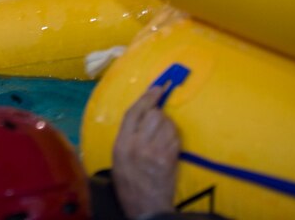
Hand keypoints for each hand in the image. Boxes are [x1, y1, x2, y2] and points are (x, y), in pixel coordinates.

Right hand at [112, 86, 179, 219]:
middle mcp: (137, 144)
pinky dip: (174, 136)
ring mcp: (155, 151)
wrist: (145, 207)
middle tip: (158, 118)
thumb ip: (128, 136)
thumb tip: (141, 115)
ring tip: (163, 134)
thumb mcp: (118, 158)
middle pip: (153, 114)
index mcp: (121, 143)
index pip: (134, 112)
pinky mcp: (169, 159)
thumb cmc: (129, 183)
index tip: (157, 87)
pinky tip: (169, 143)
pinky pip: (175, 137)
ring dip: (168, 124)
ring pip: (166, 124)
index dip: (147, 97)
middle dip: (158, 112)